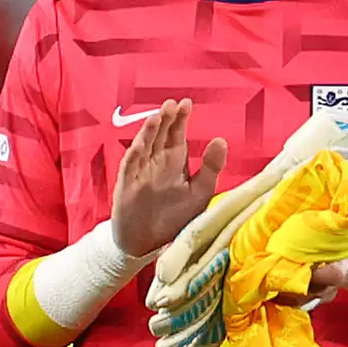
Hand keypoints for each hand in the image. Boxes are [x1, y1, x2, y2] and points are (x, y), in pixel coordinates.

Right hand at [106, 101, 226, 258]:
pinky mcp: (126, 186)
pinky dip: (135, 155)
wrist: (147, 244)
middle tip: (172, 104)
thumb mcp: (200, 192)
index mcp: (174, 163)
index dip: (180, 119)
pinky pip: (130, 167)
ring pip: (144, 146)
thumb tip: (221, 140)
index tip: (186, 103)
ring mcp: (140, 173)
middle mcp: (156, 163)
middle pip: (160, 136)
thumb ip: (210, 167)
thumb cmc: (174, 218)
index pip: (177, 135)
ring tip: (158, 116)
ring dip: (150, 132)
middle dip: (166, 120)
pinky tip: (141, 144)